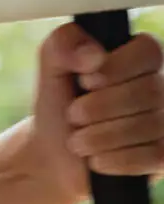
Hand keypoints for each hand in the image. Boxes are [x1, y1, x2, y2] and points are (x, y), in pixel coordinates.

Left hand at [27, 23, 163, 203]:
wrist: (54, 156)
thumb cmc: (59, 105)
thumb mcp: (51, 67)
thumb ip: (63, 44)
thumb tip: (93, 54)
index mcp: (138, 59)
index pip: (148, 50)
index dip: (116, 67)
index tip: (85, 82)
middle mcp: (160, 88)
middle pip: (150, 90)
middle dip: (99, 107)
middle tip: (73, 116)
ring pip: (151, 124)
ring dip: (100, 136)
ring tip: (78, 140)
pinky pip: (155, 155)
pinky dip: (116, 159)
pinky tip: (96, 160)